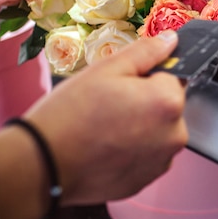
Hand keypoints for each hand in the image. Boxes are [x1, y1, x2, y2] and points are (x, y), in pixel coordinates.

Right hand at [25, 31, 187, 204]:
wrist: (43, 163)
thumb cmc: (71, 114)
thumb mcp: (108, 68)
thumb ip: (146, 51)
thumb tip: (171, 40)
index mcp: (169, 101)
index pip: (171, 76)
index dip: (145, 77)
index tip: (121, 85)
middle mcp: (174, 134)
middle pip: (166, 105)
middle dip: (144, 101)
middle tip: (109, 105)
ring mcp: (162, 160)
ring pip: (157, 130)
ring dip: (140, 125)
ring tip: (105, 127)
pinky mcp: (148, 178)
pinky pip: (147, 154)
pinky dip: (132, 149)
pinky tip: (107, 146)